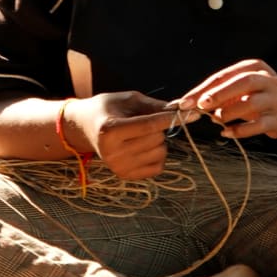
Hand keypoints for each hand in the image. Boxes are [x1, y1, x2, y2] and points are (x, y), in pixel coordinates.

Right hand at [66, 92, 198, 180]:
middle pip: (156, 139)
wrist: (84, 127)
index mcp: (110, 130)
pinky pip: (158, 166)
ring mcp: (118, 167)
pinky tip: (141, 147)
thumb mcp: (128, 100)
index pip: (149, 125)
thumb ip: (154, 105)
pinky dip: (156, 155)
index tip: (192, 113)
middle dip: (159, 128)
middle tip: (143, 121)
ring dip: (158, 141)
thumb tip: (180, 109)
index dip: (172, 118)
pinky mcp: (125, 176)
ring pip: (160, 153)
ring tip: (139, 134)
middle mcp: (112, 152)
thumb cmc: (107, 109)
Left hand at [175, 59, 276, 142]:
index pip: (225, 75)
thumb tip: (188, 103)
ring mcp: (276, 99)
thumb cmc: (257, 97)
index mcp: (254, 67)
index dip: (204, 88)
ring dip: (230, 112)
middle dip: (219, 94)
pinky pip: (259, 125)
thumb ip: (218, 93)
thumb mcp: (239, 89)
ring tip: (216, 119)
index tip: (186, 101)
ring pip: (252, 103)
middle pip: (243, 83)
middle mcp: (267, 80)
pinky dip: (240, 130)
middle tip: (201, 106)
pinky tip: (226, 132)